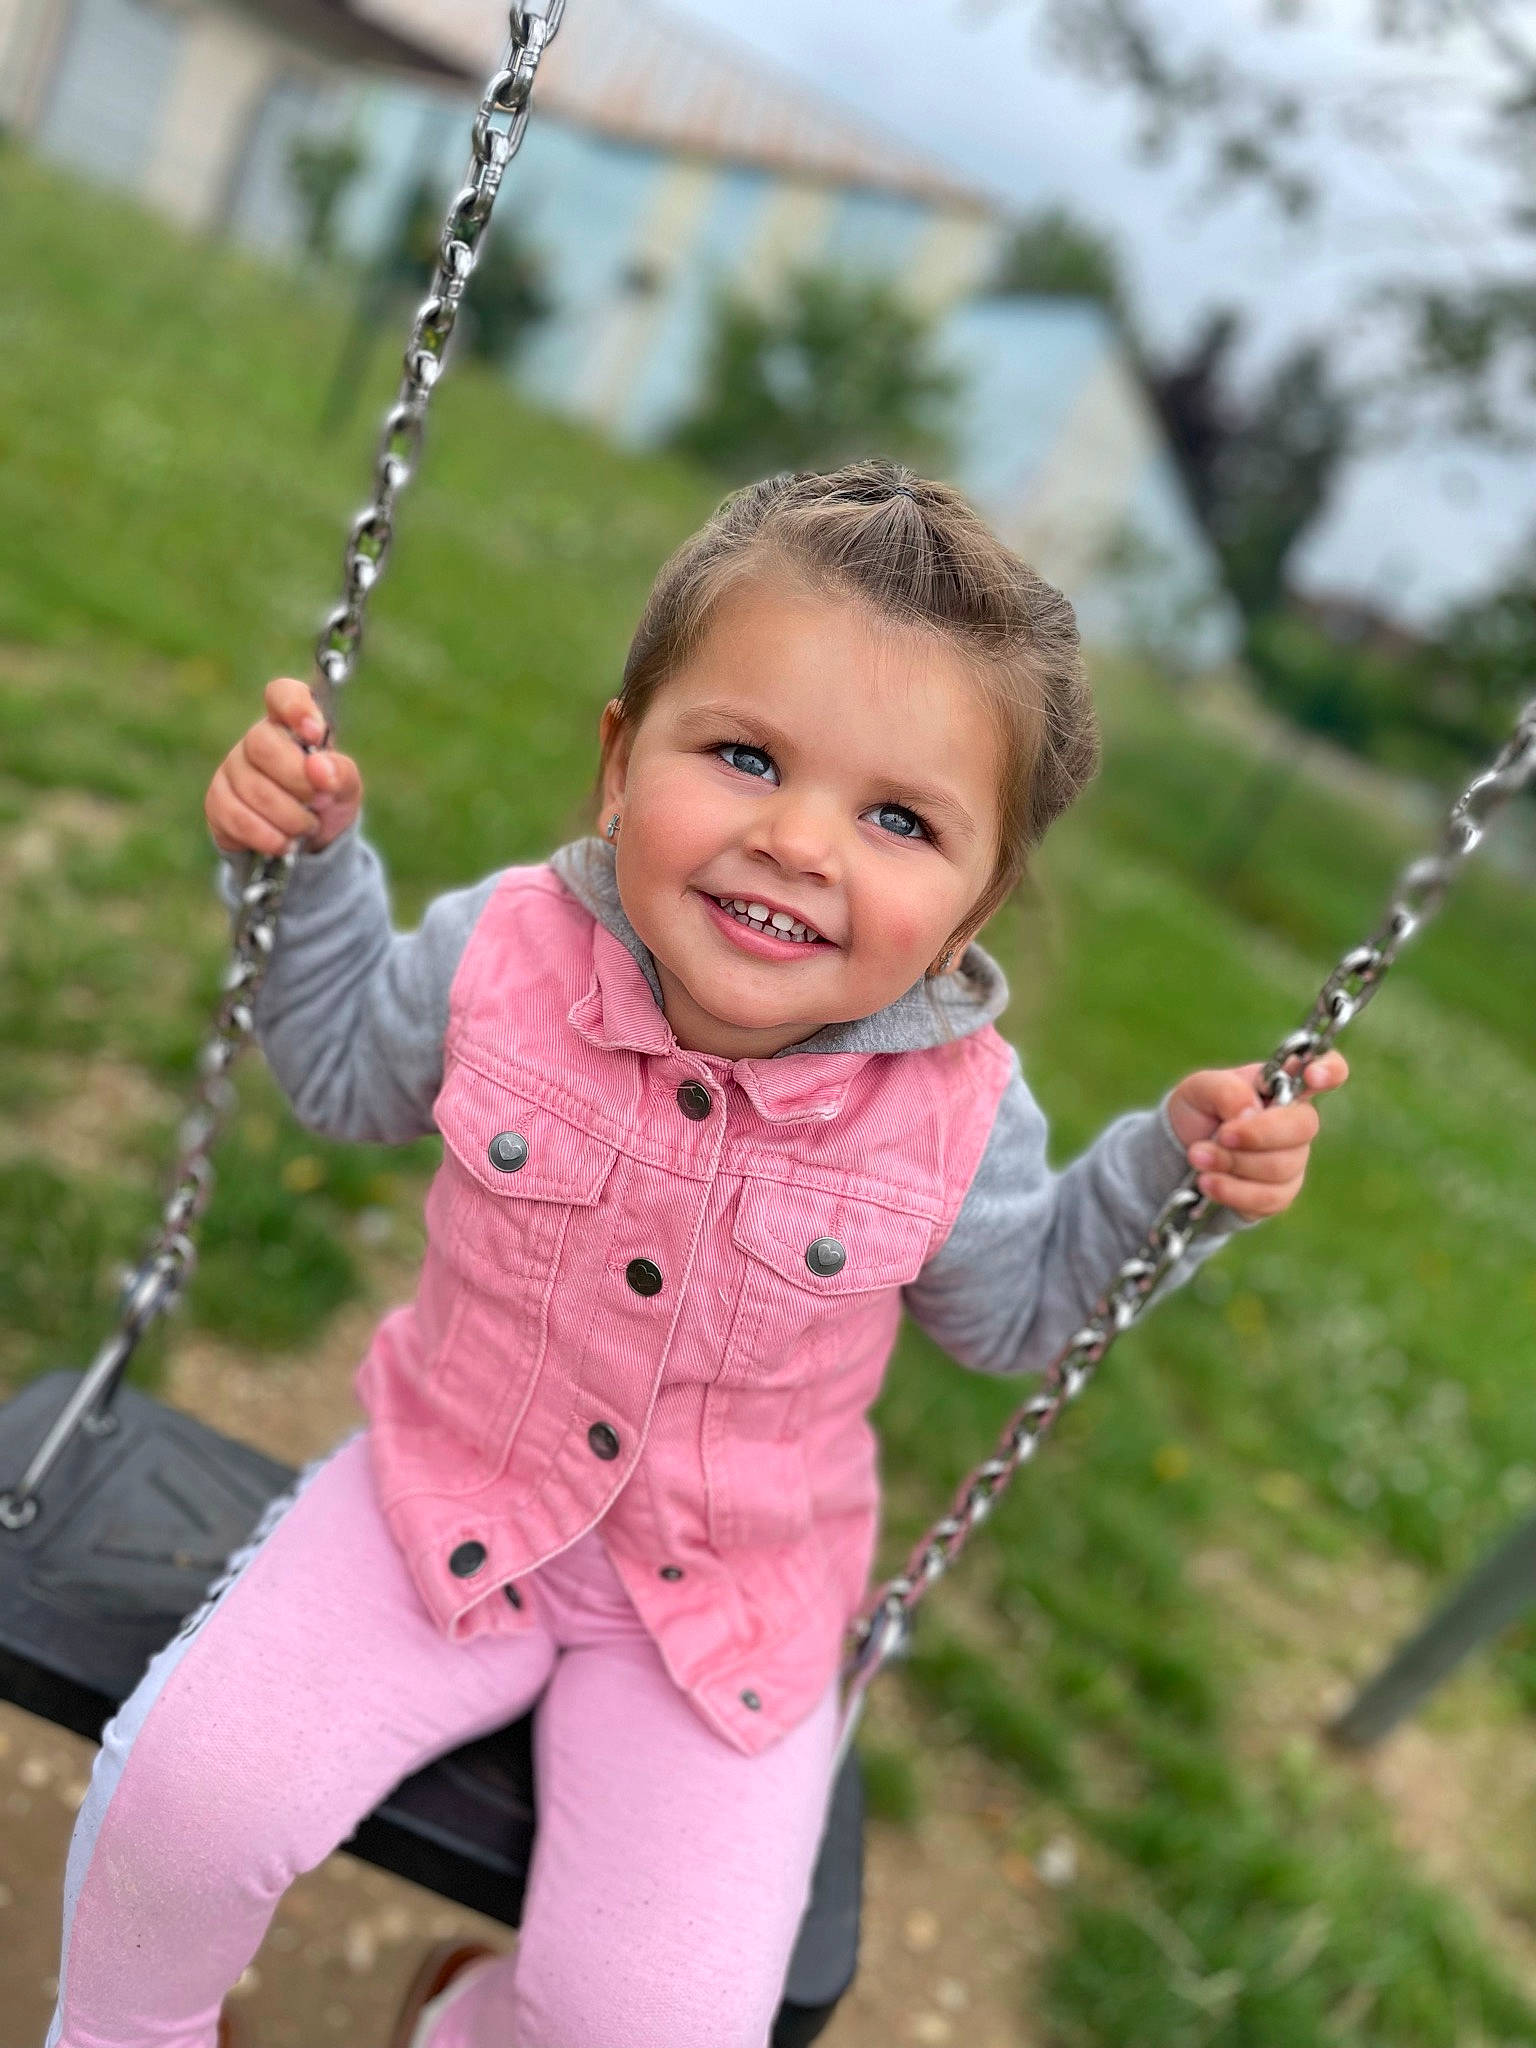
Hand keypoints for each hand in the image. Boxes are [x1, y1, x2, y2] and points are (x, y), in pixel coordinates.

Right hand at [205, 678, 362, 857]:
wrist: (308, 844)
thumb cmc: (327, 801)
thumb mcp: (346, 787)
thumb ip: (340, 772)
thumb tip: (320, 767)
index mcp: (290, 724)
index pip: (282, 693)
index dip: (295, 707)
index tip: (315, 732)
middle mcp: (256, 740)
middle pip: (262, 743)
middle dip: (296, 779)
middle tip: (318, 800)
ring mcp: (232, 769)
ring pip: (251, 788)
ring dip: (288, 816)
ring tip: (307, 827)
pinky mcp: (218, 802)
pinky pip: (236, 817)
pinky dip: (267, 836)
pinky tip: (284, 843)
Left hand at [1165, 1052, 1348, 1219]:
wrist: (1181, 1154)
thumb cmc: (1199, 1111)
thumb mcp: (1200, 1088)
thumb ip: (1226, 1090)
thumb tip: (1252, 1113)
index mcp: (1282, 1085)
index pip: (1327, 1069)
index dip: (1329, 1070)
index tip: (1312, 1076)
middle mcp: (1295, 1122)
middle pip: (1305, 1127)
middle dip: (1258, 1134)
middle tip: (1221, 1134)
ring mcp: (1292, 1159)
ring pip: (1281, 1167)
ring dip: (1233, 1163)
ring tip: (1198, 1156)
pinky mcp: (1279, 1193)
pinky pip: (1267, 1197)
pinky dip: (1232, 1190)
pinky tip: (1207, 1182)